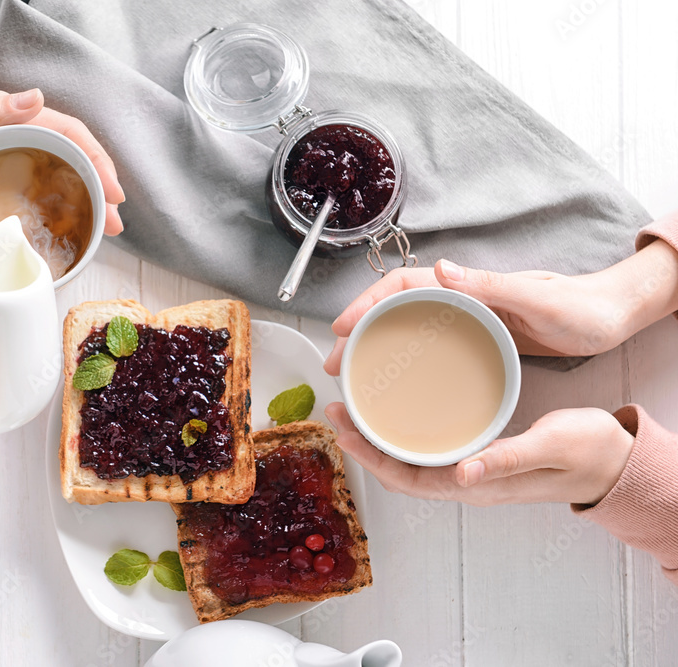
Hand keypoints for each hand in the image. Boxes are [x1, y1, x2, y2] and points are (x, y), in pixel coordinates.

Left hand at [0, 90, 125, 234]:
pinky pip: (32, 184)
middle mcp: (5, 130)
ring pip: (53, 170)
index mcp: (3, 116)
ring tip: (99, 228)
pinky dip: (54, 203)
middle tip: (114, 220)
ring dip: (81, 197)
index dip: (97, 160)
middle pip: (68, 153)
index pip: (67, 132)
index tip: (113, 192)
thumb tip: (37, 100)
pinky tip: (59, 224)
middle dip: (98, 184)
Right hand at [322, 236, 677, 371]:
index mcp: (468, 283)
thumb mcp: (536, 298)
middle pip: (394, 306)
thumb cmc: (580, 307)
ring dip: (374, 345)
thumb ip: (490, 283)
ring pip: (405, 325)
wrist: (611, 317)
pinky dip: (402, 356)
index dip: (366, 302)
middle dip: (359, 330)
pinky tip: (397, 378)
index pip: (402, 284)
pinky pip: (426, 342)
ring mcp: (466, 316)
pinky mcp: (475, 335)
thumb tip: (441, 268)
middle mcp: (461, 296)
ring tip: (354, 373)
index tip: (343, 328)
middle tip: (336, 362)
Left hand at [325, 403, 633, 505]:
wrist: (612, 461)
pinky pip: (427, 452)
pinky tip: (394, 415)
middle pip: (398, 471)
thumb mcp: (550, 445)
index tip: (343, 429)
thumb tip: (461, 474)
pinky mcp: (477, 457)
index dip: (370, 457)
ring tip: (353, 411)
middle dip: (362, 445)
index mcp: (478, 484)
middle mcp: (466, 482)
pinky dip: (402, 435)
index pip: (408, 479)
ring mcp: (470, 472)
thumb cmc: (587, 453)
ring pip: (409, 463)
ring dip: (378, 440)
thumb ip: (507, 459)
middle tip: (336, 411)